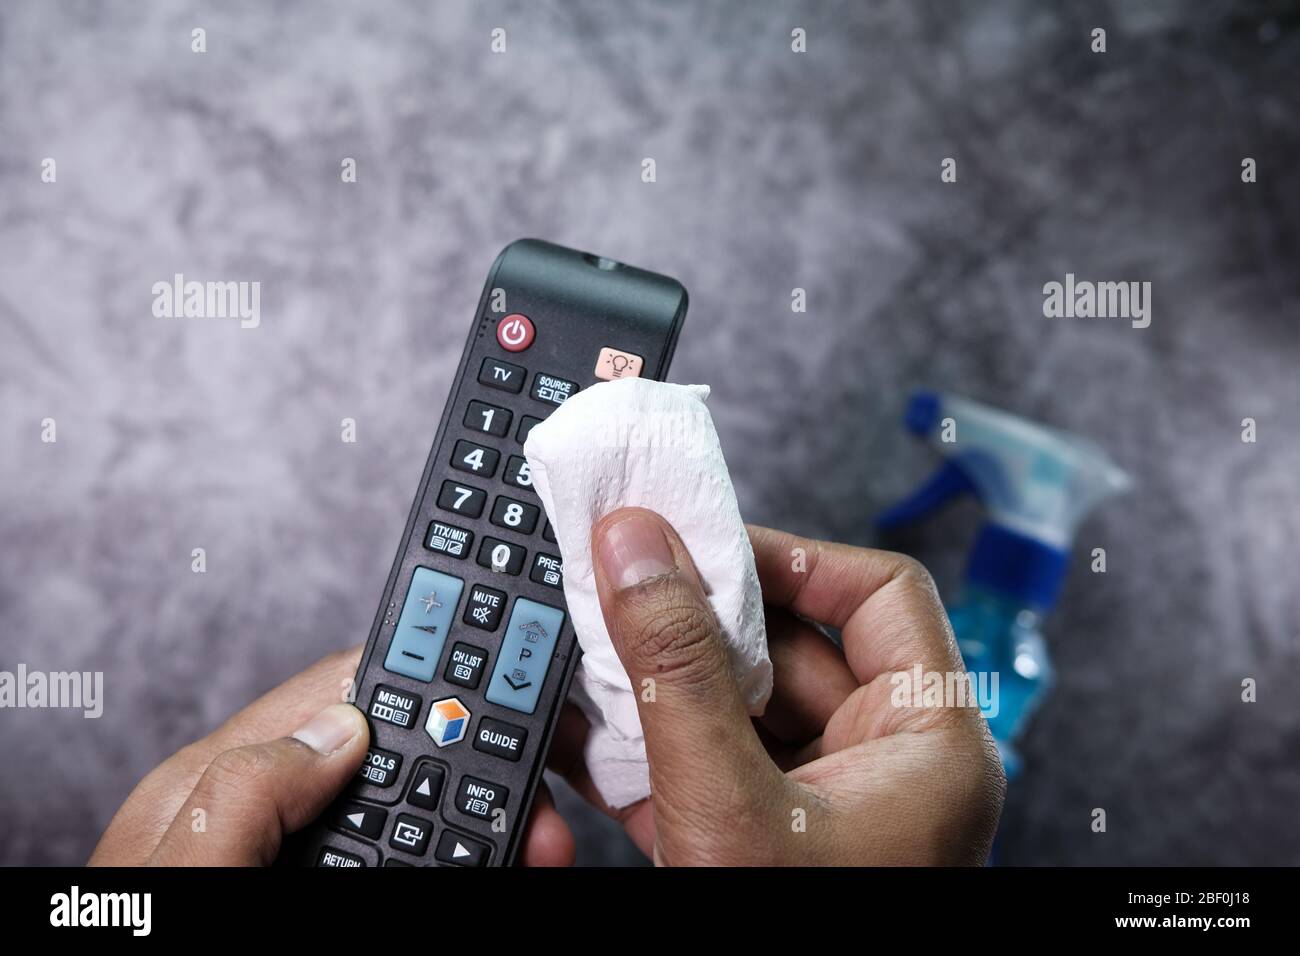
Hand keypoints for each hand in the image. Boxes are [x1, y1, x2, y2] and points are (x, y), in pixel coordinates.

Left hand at [90, 646, 574, 865]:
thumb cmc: (140, 951)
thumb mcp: (180, 873)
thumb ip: (244, 794)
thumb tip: (340, 726)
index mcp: (218, 779)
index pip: (347, 692)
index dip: (436, 683)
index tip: (511, 698)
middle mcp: (266, 811)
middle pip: (400, 757)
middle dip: (483, 769)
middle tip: (544, 807)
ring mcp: (300, 858)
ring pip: (417, 818)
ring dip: (487, 826)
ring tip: (539, 852)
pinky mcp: (327, 881)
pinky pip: (408, 862)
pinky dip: (461, 860)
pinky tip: (495, 866)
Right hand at [548, 508, 1004, 864]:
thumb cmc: (798, 950)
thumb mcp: (728, 806)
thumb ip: (677, 672)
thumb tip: (638, 548)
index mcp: (927, 745)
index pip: (877, 595)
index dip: (791, 558)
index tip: (701, 543)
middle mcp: (882, 767)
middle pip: (788, 647)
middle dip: (693, 622)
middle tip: (620, 587)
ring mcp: (820, 806)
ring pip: (734, 703)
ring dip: (655, 682)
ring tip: (586, 654)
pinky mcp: (762, 838)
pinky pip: (705, 760)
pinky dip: (644, 742)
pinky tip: (581, 728)